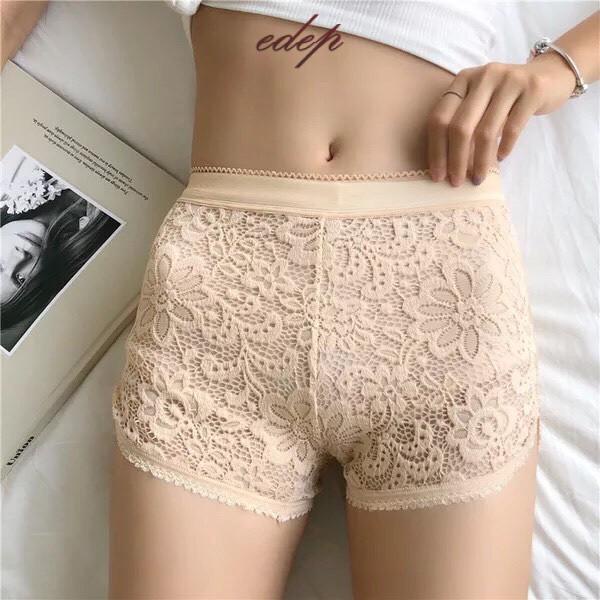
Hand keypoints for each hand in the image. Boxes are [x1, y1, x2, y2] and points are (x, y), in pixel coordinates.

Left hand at [426, 53, 576, 186]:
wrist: (550, 75)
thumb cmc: (506, 98)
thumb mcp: (480, 102)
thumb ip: (462, 123)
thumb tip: (445, 165)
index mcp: (463, 80)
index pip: (439, 118)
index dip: (436, 150)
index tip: (437, 176)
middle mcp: (483, 77)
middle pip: (460, 127)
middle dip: (455, 160)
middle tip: (456, 182)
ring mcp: (508, 81)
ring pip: (486, 131)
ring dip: (480, 161)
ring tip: (478, 178)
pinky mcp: (532, 90)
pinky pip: (512, 127)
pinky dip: (504, 147)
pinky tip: (500, 158)